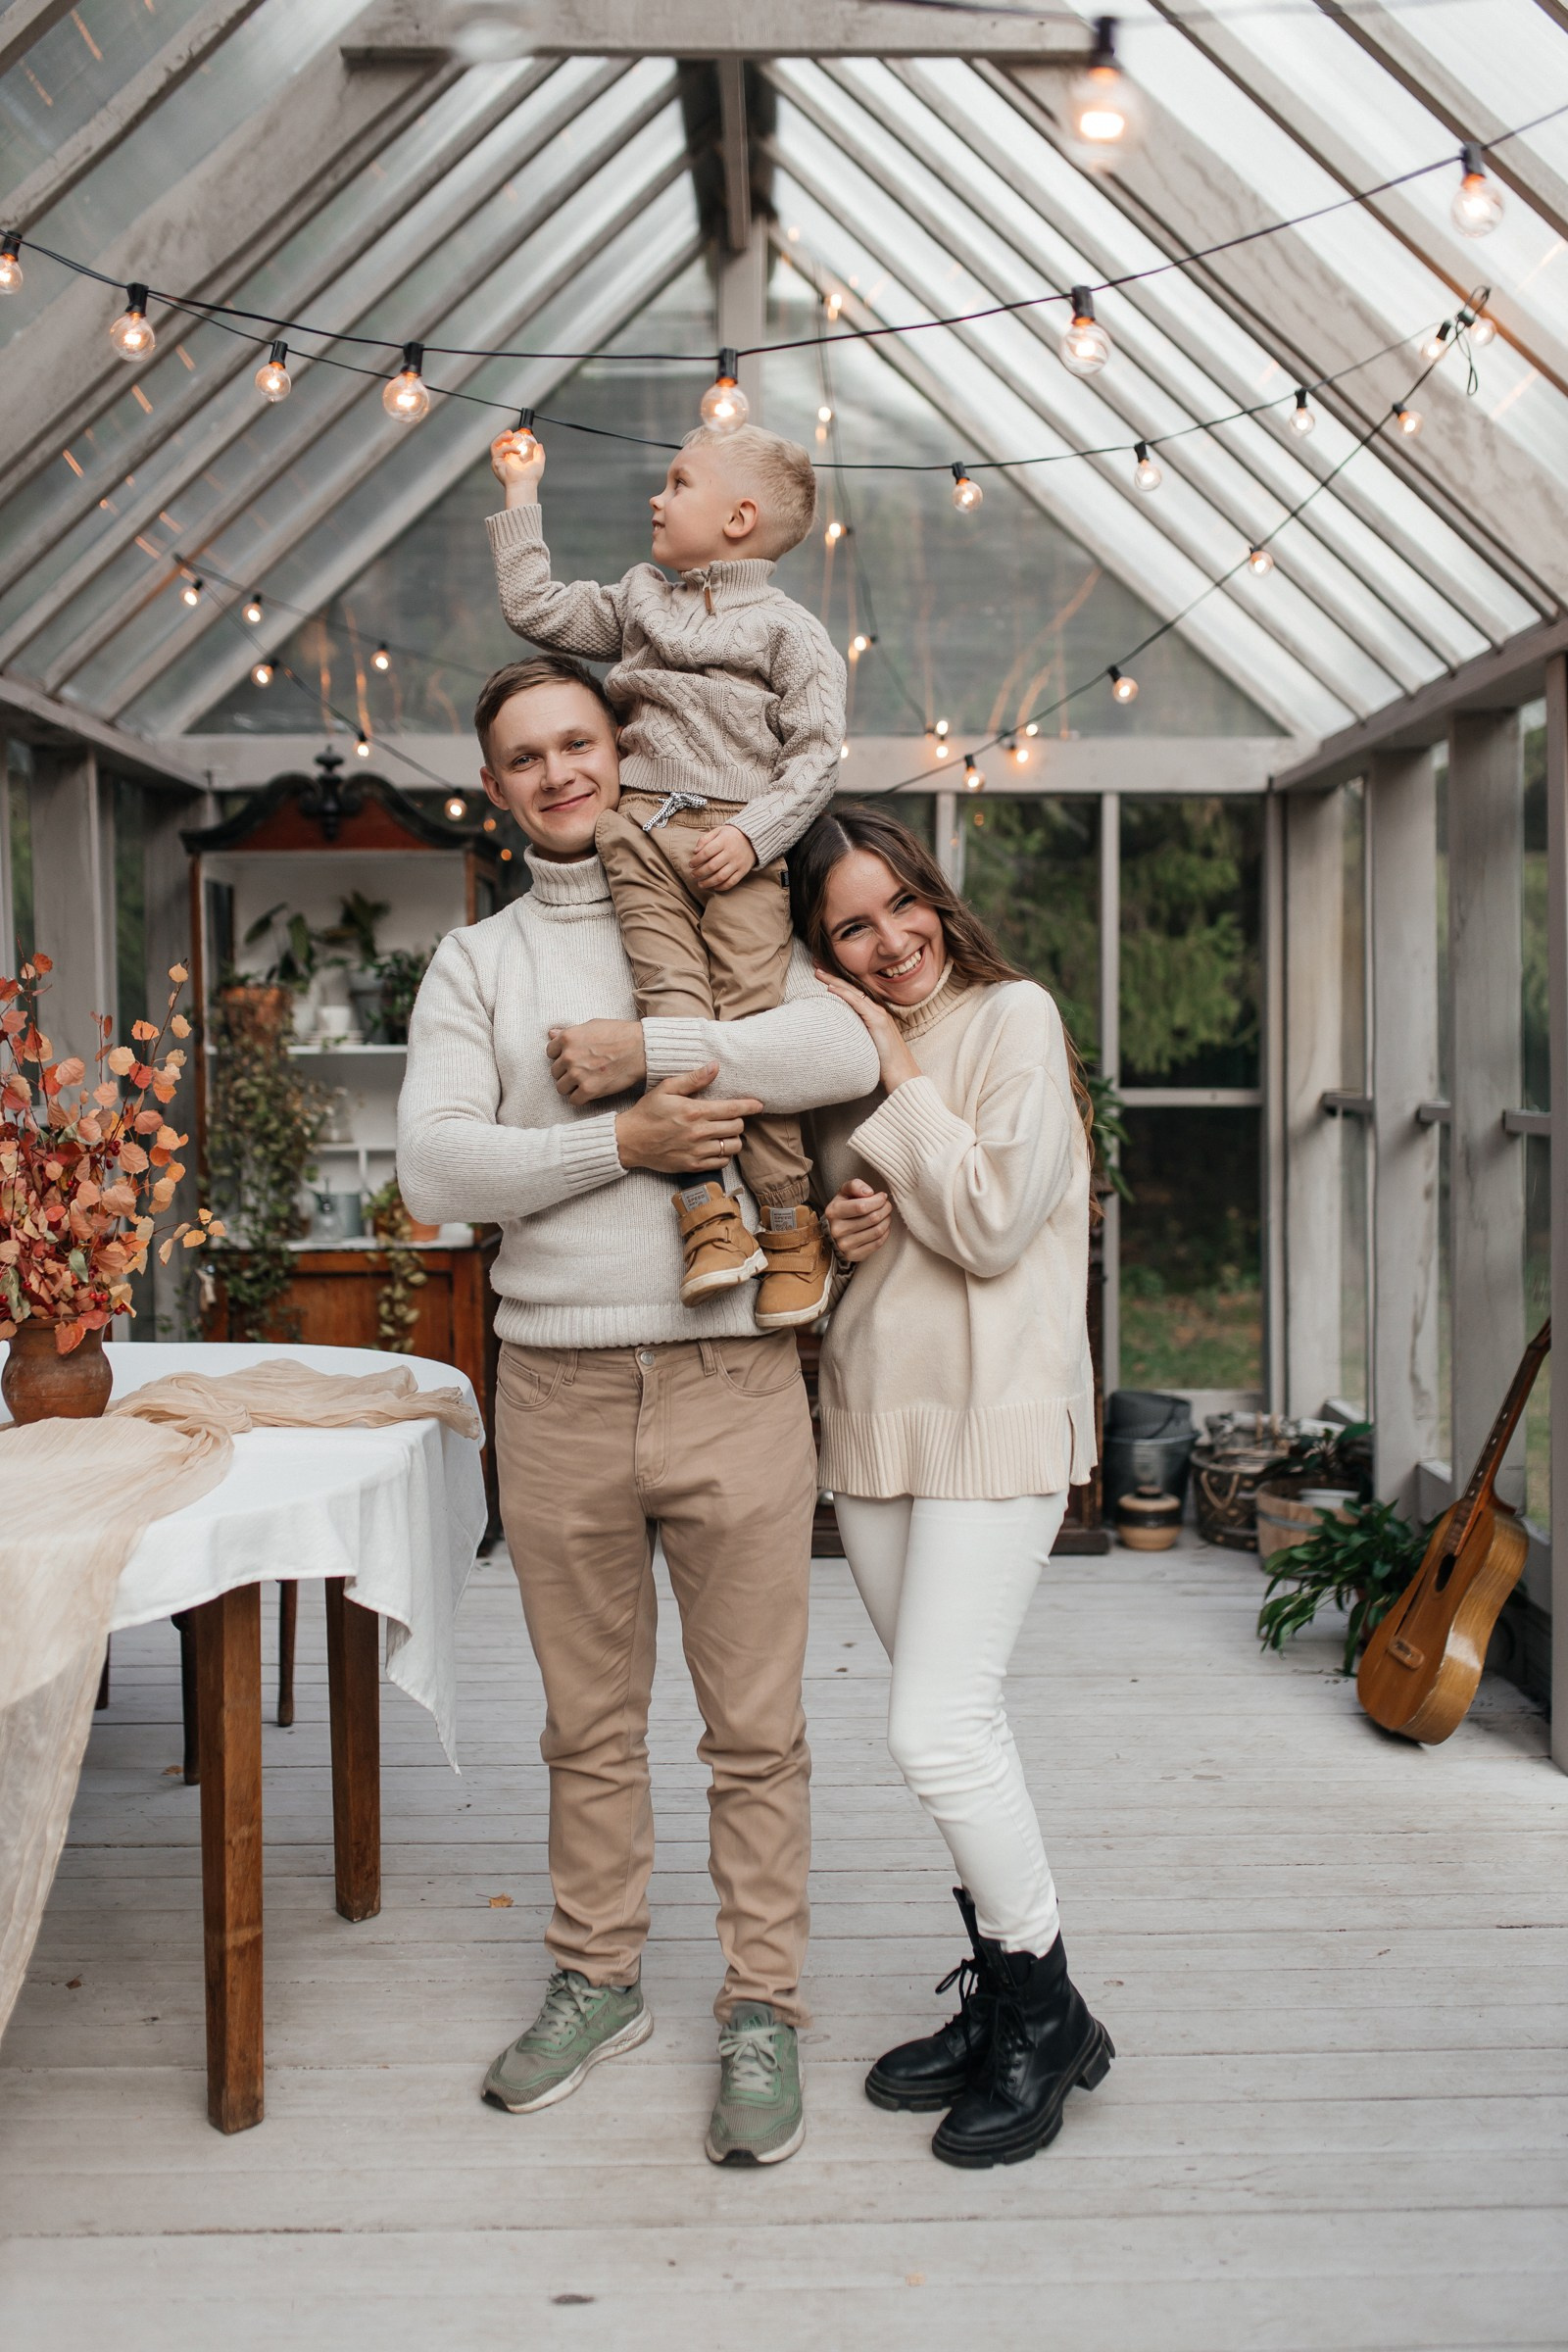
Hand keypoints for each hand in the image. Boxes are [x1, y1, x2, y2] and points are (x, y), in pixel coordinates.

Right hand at [491, 428, 544, 503]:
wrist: (525, 485)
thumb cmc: (531, 478)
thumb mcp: (538, 463)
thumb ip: (539, 454)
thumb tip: (539, 445)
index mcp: (512, 462)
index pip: (507, 447)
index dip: (510, 440)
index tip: (516, 435)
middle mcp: (503, 462)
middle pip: (498, 445)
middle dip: (503, 436)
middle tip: (511, 433)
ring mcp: (498, 463)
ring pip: (495, 445)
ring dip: (501, 438)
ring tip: (510, 435)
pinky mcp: (496, 463)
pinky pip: (499, 450)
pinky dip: (508, 448)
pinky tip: (517, 450)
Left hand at [548, 1018, 645, 1102]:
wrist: (640, 1048)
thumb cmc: (619, 1034)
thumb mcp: (592, 1025)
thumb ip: (569, 1032)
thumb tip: (551, 1034)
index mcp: (568, 1038)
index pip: (550, 1052)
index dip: (561, 1056)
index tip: (572, 1059)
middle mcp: (569, 1056)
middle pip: (555, 1071)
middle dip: (566, 1072)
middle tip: (581, 1071)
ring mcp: (577, 1073)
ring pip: (561, 1087)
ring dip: (571, 1086)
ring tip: (584, 1082)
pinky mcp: (588, 1089)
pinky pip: (574, 1100)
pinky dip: (580, 1098)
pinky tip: (589, 1092)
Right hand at [614, 1064, 762, 1174]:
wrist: (629, 1141)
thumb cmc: (647, 1112)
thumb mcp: (666, 1088)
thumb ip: (693, 1079)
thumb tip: (715, 1066)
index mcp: (695, 1111)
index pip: (733, 1109)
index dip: (749, 1106)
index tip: (758, 1105)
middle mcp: (699, 1133)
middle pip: (736, 1128)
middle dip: (738, 1120)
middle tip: (731, 1117)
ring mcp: (697, 1151)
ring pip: (732, 1147)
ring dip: (733, 1138)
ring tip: (725, 1133)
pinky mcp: (693, 1165)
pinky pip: (721, 1162)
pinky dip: (724, 1154)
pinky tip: (716, 1146)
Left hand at [688, 822, 757, 894]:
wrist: (753, 839)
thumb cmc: (731, 835)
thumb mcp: (718, 831)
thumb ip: (705, 839)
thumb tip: (695, 852)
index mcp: (724, 841)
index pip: (706, 852)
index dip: (696, 860)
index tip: (690, 864)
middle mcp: (731, 853)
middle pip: (712, 866)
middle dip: (700, 872)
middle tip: (693, 875)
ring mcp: (738, 863)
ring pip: (721, 876)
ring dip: (708, 883)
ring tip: (700, 884)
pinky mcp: (743, 871)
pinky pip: (732, 882)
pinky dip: (722, 887)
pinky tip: (714, 887)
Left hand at [813, 966, 922, 1093]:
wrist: (903, 1075)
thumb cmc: (885, 1065)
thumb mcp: (867, 1047)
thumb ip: (855, 1038)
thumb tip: (837, 1038)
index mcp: (874, 1015)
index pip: (852, 993)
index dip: (836, 982)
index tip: (820, 972)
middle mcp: (877, 1010)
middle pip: (851, 987)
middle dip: (832, 975)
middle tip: (814, 963)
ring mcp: (878, 1015)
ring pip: (853, 992)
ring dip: (834, 980)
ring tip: (817, 971)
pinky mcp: (878, 1022)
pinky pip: (858, 1004)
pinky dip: (844, 995)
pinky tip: (831, 989)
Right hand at [824, 1177, 891, 1263]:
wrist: (835, 1229)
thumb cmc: (844, 1207)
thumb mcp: (845, 1192)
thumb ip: (855, 1185)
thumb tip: (869, 1192)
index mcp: (833, 1211)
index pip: (862, 1206)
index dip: (878, 1201)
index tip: (882, 1197)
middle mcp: (836, 1230)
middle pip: (872, 1218)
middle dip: (885, 1209)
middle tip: (887, 1205)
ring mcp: (844, 1245)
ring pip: (877, 1231)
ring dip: (887, 1220)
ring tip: (886, 1215)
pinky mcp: (853, 1256)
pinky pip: (877, 1244)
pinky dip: (885, 1233)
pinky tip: (883, 1227)